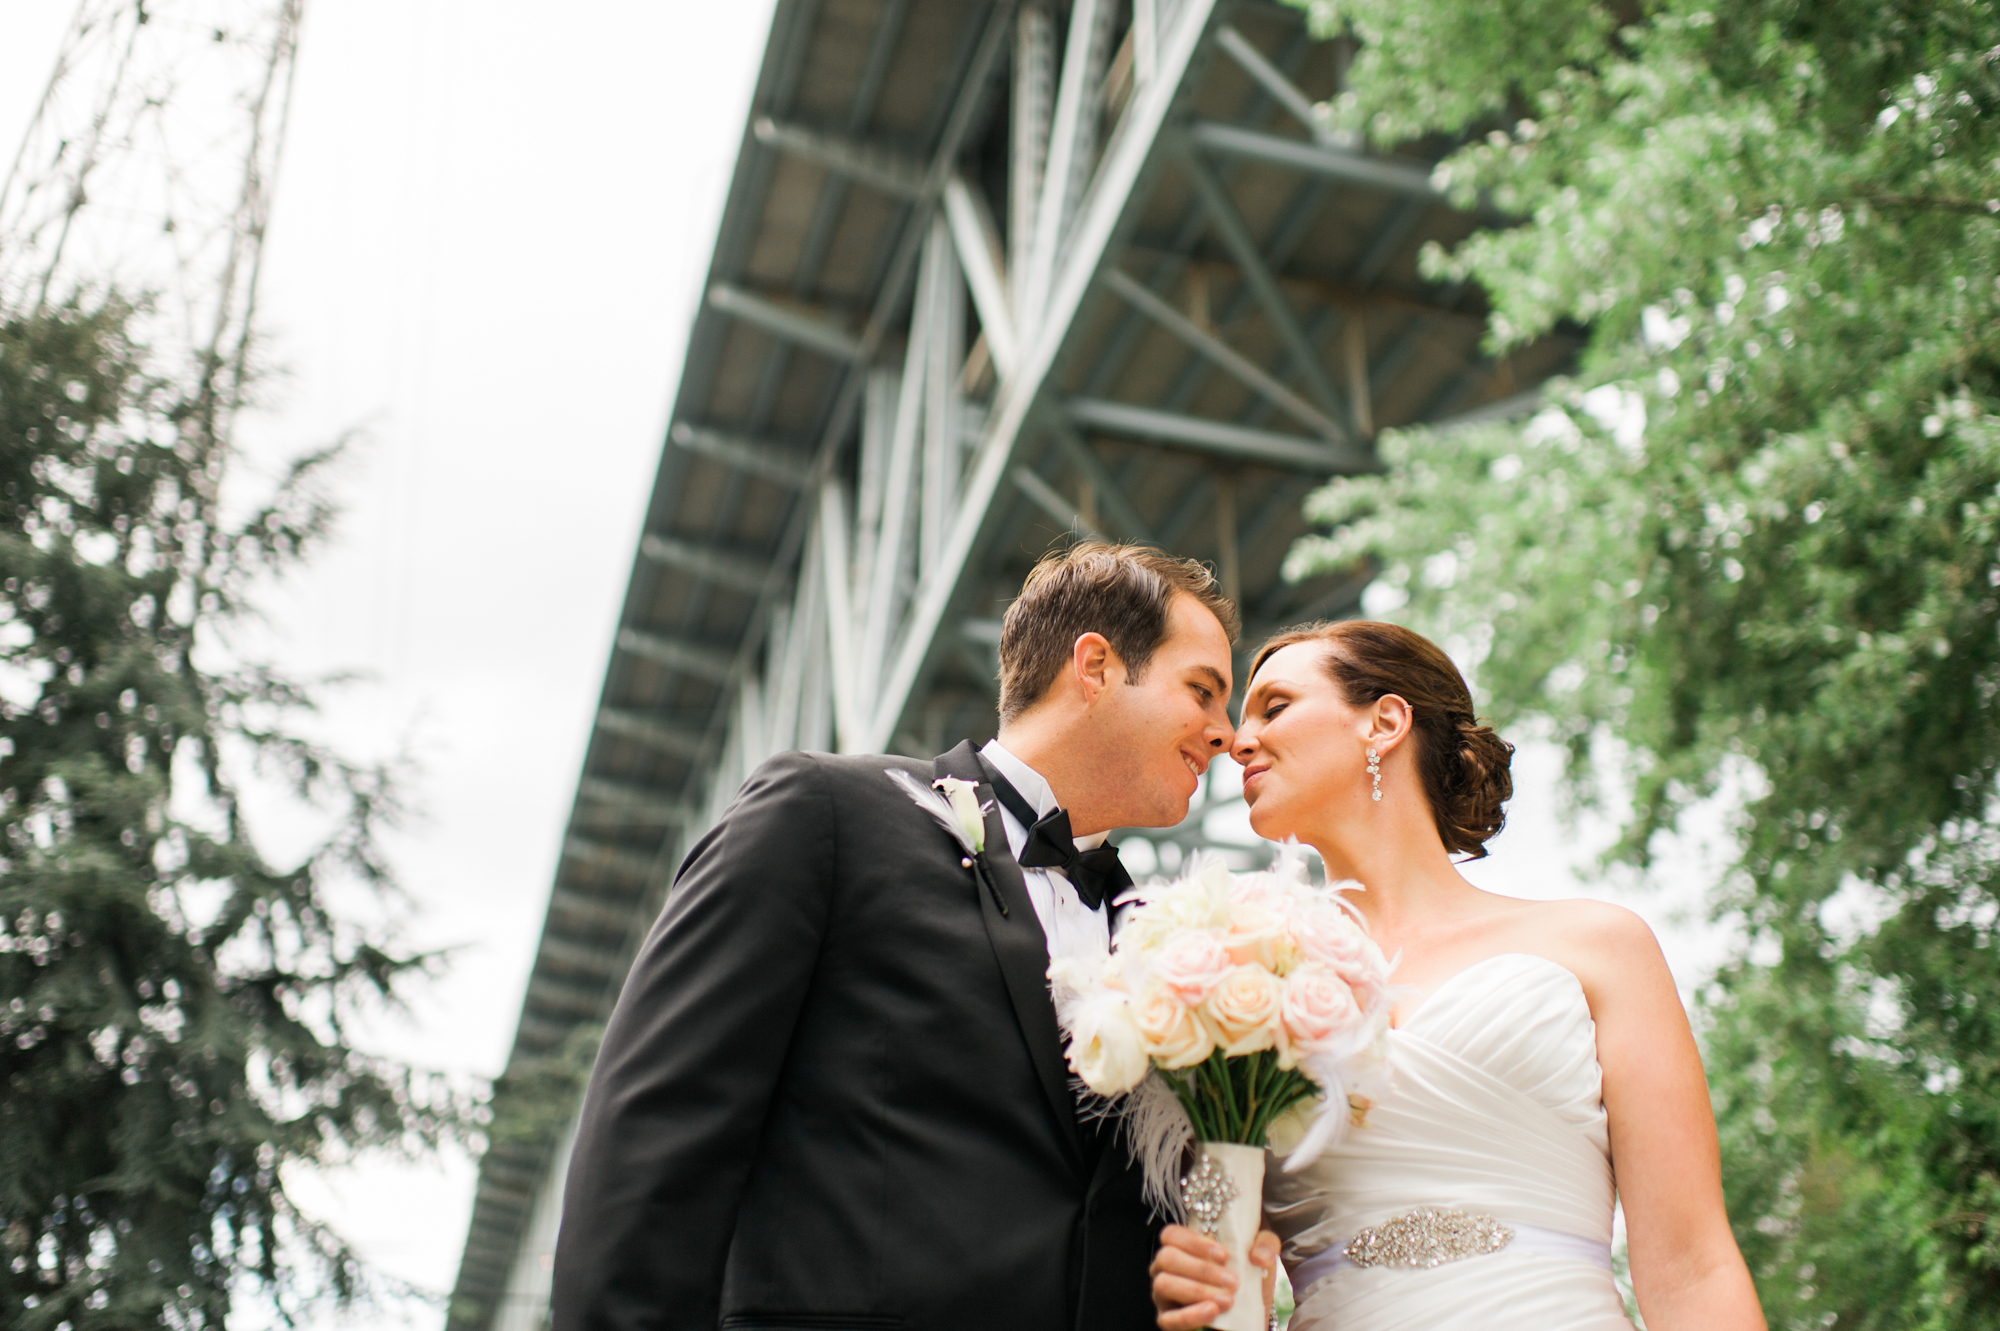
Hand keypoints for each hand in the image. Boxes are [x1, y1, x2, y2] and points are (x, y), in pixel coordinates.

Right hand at [1150, 1224, 1280, 1330]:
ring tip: (1227, 1299)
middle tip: (1233, 1281)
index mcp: (1184, 1248)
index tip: (1224, 1255)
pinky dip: (1190, 1315)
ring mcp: (1163, 1295)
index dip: (1193, 1241)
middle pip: (1167, 1257)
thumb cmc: (1248, 1284)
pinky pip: (1168, 1319)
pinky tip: (1212, 1311)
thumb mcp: (1261, 1260)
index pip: (1171, 1234)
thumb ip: (1266, 1246)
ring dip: (1197, 1290)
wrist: (1249, 1320)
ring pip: (1163, 1284)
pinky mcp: (1167, 1321)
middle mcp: (1167, 1269)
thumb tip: (1258, 1255)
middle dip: (1202, 1269)